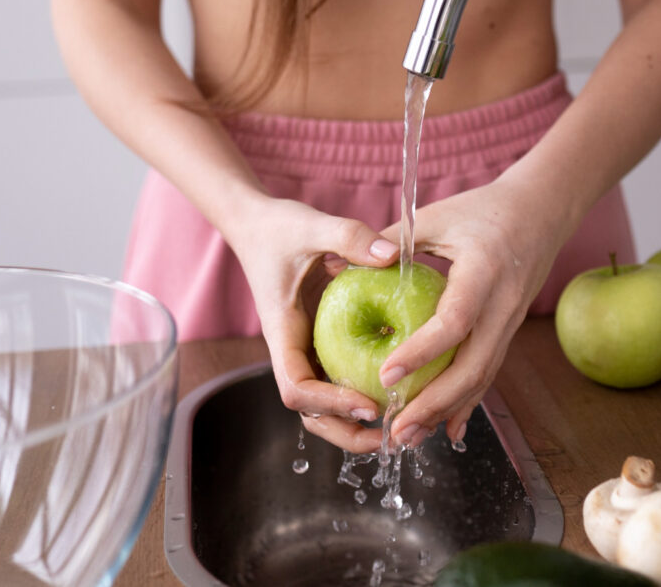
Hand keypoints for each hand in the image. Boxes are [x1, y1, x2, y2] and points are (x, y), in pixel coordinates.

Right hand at [231, 197, 396, 452]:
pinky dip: (366, 393)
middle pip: (311, 413)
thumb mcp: (312, 226)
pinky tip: (403, 390)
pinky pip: (342, 378)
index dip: (330, 404)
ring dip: (357, 424)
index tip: (368, 405)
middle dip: (347, 432)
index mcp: (283, 332)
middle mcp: (293, 349)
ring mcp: (307, 349)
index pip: (297, 388)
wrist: (257, 225)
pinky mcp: (322, 342)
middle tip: (392, 435)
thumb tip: (392, 255)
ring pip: (326, 405)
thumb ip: (348, 236)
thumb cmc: (278, 228)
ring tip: (402, 424)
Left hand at [376, 178, 566, 448]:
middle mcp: (503, 304)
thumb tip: (335, 266)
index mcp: (483, 271)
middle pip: (474, 365)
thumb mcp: (435, 217)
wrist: (541, 211)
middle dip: (434, 403)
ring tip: (409, 436)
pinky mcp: (508, 331)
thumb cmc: (481, 209)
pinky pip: (487, 372)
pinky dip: (465, 402)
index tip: (386, 374)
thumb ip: (390, 241)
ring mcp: (509, 322)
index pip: (455, 320)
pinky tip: (446, 429)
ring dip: (446, 410)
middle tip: (396, 428)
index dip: (422, 352)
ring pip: (482, 377)